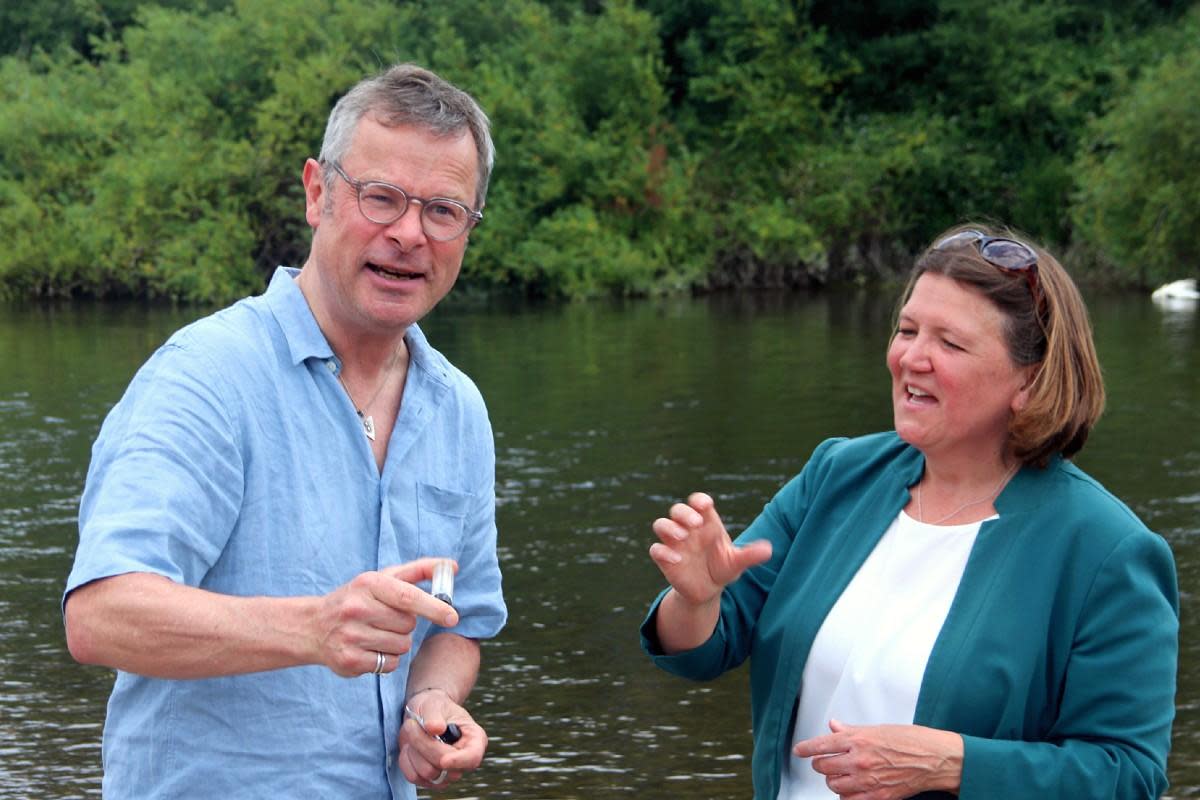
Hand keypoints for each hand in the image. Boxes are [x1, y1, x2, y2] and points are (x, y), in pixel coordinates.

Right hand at [311, 558, 458, 676]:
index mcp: (368, 584)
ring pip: (401, 646)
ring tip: (377, 633)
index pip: (407, 597)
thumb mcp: (383, 578)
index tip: (452, 617)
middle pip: (408, 625)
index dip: (433, 607)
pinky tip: (370, 649)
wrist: (313, 626)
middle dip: (406, 624)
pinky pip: (389, 664)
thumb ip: (419, 570)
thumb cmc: (358, 598)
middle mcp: (356, 608)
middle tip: (387, 619)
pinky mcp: (349, 661)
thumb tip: (452, 567)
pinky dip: (387, 659)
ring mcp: (351, 636)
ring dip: (397, 643)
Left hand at [398, 687, 486, 789]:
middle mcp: (464, 760)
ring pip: (427, 773)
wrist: (421, 714)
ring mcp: (448, 773)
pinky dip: (406, 761)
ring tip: (413, 733)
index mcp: (475, 739)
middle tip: (411, 724)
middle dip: (423, 745)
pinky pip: (414, 777)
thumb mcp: (433, 703)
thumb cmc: (433, 706)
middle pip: (443, 766)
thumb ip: (434, 715)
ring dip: (413, 751)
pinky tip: (410, 747)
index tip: (443, 760)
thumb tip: (436, 729)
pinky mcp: (431, 780)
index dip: (459, 761)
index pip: (473, 758)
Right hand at [649, 492, 771, 606]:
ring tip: (682, 537)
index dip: (699, 500)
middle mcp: (688, 529)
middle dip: (684, 513)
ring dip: (669, 527)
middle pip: (677, 510)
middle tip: (696, 524)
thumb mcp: (737, 563)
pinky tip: (677, 560)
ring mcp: (674, 543)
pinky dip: (663, 552)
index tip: (706, 505)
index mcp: (706, 523)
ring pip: (661, 524)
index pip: (698, 502)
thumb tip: (769, 550)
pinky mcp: (665, 559)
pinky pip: (656, 550)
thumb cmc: (723, 568)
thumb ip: (750, 555)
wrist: (708, 590)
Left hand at [793, 719, 962, 799]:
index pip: (821, 745)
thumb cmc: (911, 741)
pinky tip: (852, 789)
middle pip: (823, 767)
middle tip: (826, 762)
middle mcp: (859, 761)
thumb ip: (851, 730)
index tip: (799, 750)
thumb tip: (834, 726)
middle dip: (821, 764)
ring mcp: (867, 781)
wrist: (934, 759)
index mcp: (858, 740)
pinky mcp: (877, 797)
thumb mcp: (877, 729)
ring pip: (833, 785)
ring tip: (842, 775)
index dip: (805, 748)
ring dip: (834, 781)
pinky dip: (847, 795)